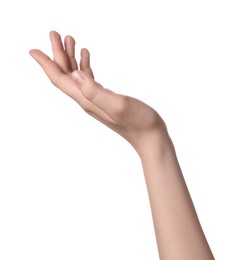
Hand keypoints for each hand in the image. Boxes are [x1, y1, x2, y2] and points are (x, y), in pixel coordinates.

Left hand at [29, 31, 166, 154]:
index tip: (34, 50)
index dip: (46, 64)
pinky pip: (89, 79)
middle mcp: (87, 99)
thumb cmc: (138, 122)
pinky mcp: (104, 98)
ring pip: (76, 75)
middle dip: (57, 54)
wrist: (149, 135)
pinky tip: (85, 56)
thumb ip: (95, 91)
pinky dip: (84, 66)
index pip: (60, 80)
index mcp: (87, 100)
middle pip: (66, 75)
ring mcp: (96, 99)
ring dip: (70, 58)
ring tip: (68, 40)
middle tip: (54, 34)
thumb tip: (75, 74)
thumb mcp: (118, 105)